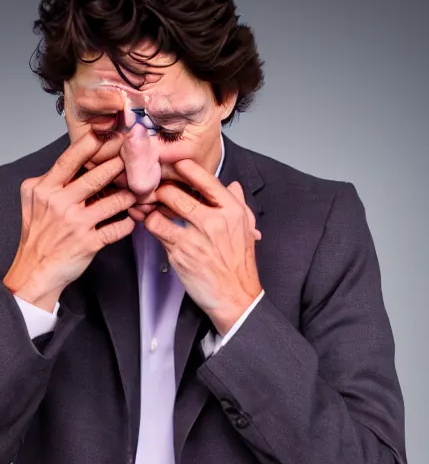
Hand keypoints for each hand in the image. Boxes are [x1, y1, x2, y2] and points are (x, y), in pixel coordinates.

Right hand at [3, 132, 136, 311]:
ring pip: (112, 202)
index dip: (91, 146)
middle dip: (119, 164)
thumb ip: (49, 180)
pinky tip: (134, 218)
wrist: (36, 269)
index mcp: (46, 189)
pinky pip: (117, 229)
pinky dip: (128, 223)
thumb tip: (70, 164)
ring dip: (130, 195)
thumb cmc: (38, 234)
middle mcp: (61, 203)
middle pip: (96, 177)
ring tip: (142, 188)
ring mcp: (77, 224)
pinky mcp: (90, 243)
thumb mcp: (33, 200)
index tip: (109, 135)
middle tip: (137, 155)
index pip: (70, 160)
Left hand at [141, 159, 262, 335]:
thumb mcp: (246, 230)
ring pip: (163, 205)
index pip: (204, 176)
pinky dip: (148, 221)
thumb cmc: (239, 265)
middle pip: (177, 189)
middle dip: (160, 186)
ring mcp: (197, 237)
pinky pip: (156, 227)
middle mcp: (215, 220)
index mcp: (232, 210)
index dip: (182, 167)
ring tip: (147, 202)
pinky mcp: (180, 252)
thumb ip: (238, 204)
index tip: (170, 166)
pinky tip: (146, 220)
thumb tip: (232, 185)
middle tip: (152, 186)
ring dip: (151, 202)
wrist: (236, 298)